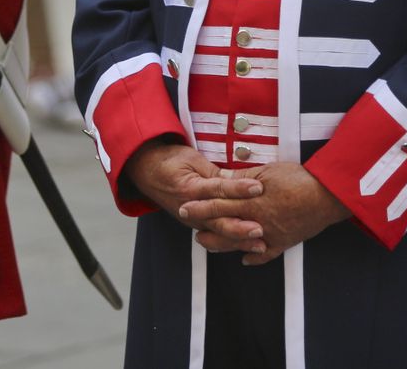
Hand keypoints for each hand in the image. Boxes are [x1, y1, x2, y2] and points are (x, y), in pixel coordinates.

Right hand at [123, 140, 265, 252]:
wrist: (146, 170)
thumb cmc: (170, 161)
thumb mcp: (192, 158)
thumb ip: (214, 171)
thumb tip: (237, 178)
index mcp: (190, 188)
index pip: (218, 189)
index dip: (239, 189)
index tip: (258, 188)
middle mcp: (190, 208)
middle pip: (218, 219)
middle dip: (240, 227)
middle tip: (260, 229)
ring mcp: (192, 219)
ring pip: (218, 232)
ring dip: (239, 241)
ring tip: (259, 246)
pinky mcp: (195, 223)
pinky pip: (215, 235)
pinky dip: (231, 243)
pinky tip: (247, 249)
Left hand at [179, 162, 350, 265]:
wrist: (327, 197)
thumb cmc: (300, 180)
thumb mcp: (269, 171)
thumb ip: (244, 178)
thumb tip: (224, 179)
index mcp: (251, 201)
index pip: (219, 202)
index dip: (200, 203)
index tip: (184, 203)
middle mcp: (256, 221)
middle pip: (223, 222)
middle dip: (202, 222)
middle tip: (186, 220)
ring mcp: (269, 235)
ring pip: (238, 243)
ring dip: (220, 243)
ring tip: (205, 242)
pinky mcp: (283, 243)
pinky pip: (265, 255)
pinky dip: (254, 258)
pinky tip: (244, 260)